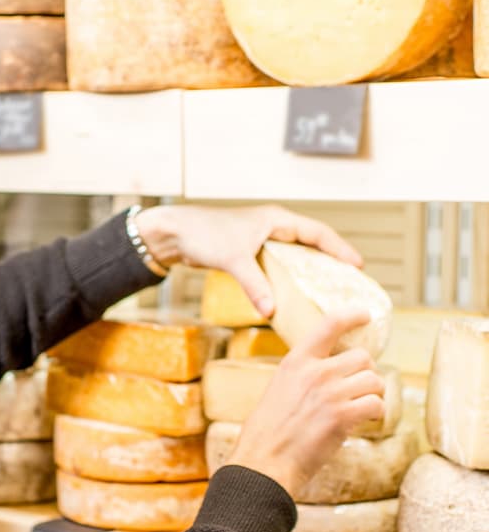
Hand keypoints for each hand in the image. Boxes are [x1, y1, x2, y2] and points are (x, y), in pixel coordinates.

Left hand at [133, 203, 361, 318]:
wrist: (173, 233)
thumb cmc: (203, 235)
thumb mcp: (233, 260)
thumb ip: (254, 285)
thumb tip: (272, 312)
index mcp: (276, 220)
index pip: (318, 233)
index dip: (339, 249)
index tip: (358, 267)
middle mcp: (272, 226)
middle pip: (311, 243)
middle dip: (330, 261)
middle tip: (349, 284)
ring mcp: (260, 239)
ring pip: (293, 255)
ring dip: (309, 270)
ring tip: (327, 292)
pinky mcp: (247, 252)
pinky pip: (276, 265)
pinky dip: (287, 277)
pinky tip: (292, 295)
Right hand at [228, 309, 384, 494]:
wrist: (265, 459)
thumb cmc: (269, 431)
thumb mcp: (280, 389)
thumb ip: (305, 376)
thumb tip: (334, 373)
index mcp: (295, 361)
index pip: (328, 325)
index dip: (351, 316)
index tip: (364, 314)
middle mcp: (314, 371)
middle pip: (363, 358)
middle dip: (366, 375)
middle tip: (357, 392)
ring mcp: (330, 392)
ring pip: (375, 381)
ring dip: (373, 395)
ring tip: (361, 409)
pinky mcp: (342, 415)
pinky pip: (376, 404)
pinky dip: (375, 414)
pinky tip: (363, 422)